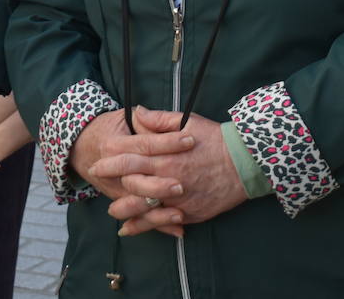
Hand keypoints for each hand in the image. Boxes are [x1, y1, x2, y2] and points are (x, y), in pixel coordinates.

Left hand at [91, 107, 246, 236]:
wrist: (245, 163)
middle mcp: (168, 178)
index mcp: (166, 154)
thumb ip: (159, 119)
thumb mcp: (188, 122)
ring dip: (123, 209)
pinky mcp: (188, 213)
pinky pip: (161, 223)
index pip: (130, 156)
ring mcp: (178, 199)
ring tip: (112, 210)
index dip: (111, 158)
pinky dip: (143, 227)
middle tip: (98, 178)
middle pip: (131, 182)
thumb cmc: (215, 139)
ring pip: (142, 207)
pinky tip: (129, 230)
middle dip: (111, 180)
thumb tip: (136, 112)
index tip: (99, 159)